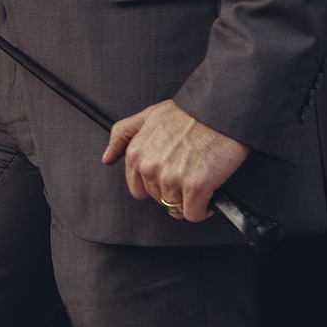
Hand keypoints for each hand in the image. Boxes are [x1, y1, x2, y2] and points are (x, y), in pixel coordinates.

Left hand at [100, 100, 249, 222]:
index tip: (168, 178)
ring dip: (189, 200)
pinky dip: (203, 209)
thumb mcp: (147, 116)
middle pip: (158, 199)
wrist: (219, 112)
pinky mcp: (195, 187)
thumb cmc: (188, 113)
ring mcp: (172, 178)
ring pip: (175, 208)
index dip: (155, 186)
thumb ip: (122, 136)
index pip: (138, 189)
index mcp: (136, 154)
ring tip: (199, 180)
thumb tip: (107, 158)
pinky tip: (209, 194)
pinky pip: (193, 214)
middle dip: (173, 191)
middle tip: (187, 174)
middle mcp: (150, 168)